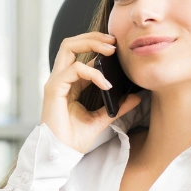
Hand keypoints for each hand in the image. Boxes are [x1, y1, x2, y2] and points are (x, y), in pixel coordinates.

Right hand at [41, 33, 141, 153]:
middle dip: (93, 37)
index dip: (98, 46)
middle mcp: (61, 78)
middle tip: (114, 41)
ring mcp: (56, 82)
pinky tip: (106, 83)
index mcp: (70, 83)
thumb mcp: (102, 119)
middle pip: (72, 43)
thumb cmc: (74, 138)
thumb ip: (117, 107)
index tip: (118, 48)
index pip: (80, 53)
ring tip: (111, 50)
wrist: (61, 153)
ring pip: (69, 47)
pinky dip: (93, 73)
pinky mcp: (54, 88)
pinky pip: (74, 69)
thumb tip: (136, 97)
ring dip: (91, 44)